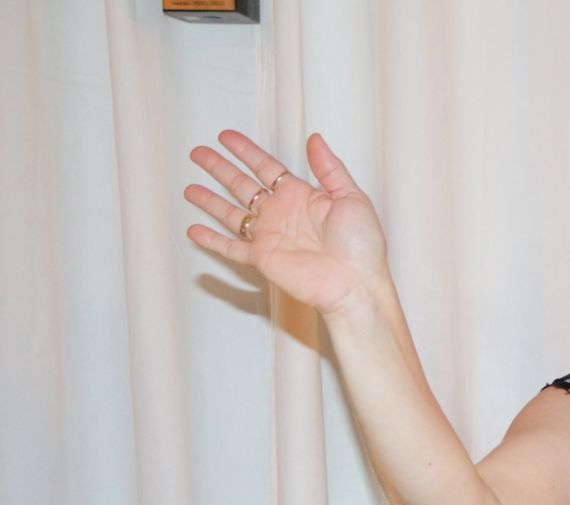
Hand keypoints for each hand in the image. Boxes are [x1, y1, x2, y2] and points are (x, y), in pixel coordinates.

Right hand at [184, 132, 389, 315]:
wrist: (355, 283)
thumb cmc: (361, 245)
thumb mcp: (351, 197)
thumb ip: (330, 169)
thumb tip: (315, 138)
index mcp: (302, 196)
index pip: (267, 168)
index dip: (246, 152)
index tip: (226, 137)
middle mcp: (282, 214)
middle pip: (243, 185)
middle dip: (220, 169)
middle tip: (197, 153)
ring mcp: (270, 236)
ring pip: (232, 214)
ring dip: (210, 201)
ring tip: (189, 189)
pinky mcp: (262, 258)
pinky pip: (231, 248)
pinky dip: (212, 240)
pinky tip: (193, 230)